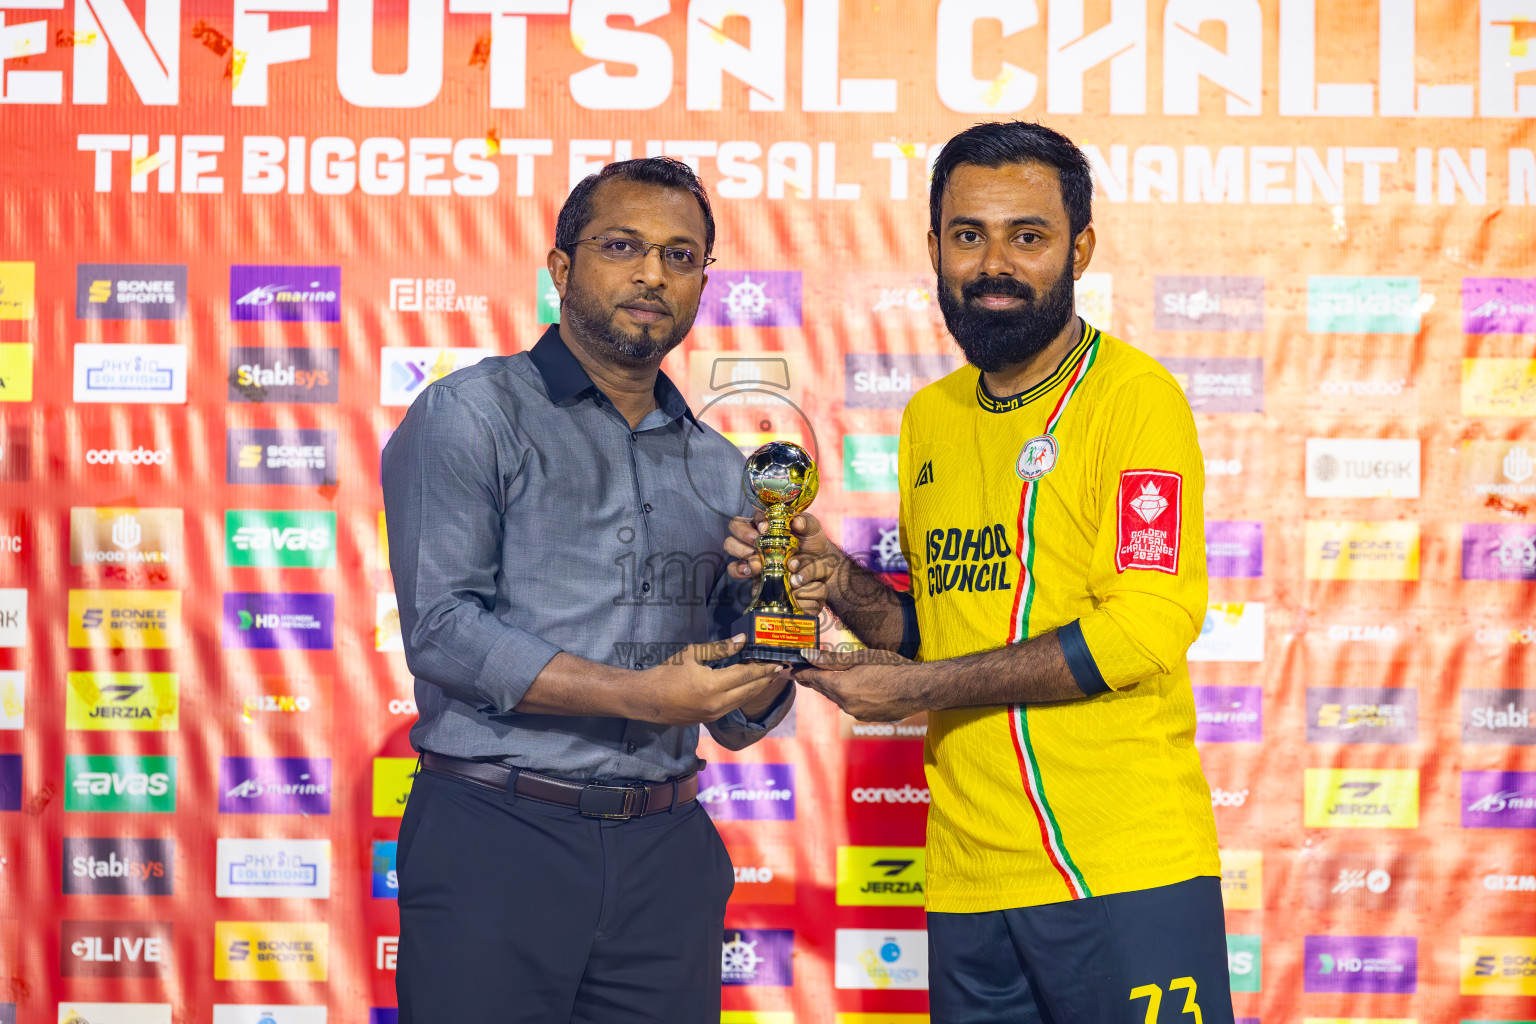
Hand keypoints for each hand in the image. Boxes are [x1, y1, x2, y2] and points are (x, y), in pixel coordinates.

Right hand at [627, 636, 784, 726]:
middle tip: (780, 668)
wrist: (647, 699)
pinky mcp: (709, 720)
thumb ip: (720, 648)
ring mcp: (714, 714)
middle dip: (766, 678)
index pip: (746, 674)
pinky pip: (732, 706)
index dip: (763, 667)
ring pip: (743, 700)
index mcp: (712, 685)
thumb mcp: (693, 654)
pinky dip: (744, 695)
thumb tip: (742, 641)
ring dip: (757, 688)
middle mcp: (717, 703)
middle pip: (750, 690)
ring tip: (769, 676)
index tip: (777, 660)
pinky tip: (748, 687)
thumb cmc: (667, 672)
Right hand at [724, 513, 835, 616]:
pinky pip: (734, 568)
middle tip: (756, 541)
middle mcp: (755, 534)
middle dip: (743, 533)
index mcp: (768, 521)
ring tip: (755, 559)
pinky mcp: (750, 570)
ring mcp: (750, 552)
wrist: (817, 567)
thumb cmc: (812, 543)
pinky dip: (738, 569)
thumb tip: (796, 522)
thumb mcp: (813, 530)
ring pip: (731, 545)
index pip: (754, 514)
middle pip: (735, 526)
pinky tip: (749, 571)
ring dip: (740, 550)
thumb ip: (807, 523)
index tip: (766, 528)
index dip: (757, 520)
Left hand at [792, 646, 926, 721]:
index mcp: (841, 687)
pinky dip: (848, 695)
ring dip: (832, 688)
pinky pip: (851, 705)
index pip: (812, 679)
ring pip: (838, 698)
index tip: (789, 669)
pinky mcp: (868, 718)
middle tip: (803, 671)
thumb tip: (807, 655)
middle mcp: (845, 704)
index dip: (800, 673)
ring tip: (828, 677)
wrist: (919, 689)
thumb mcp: (860, 657)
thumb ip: (831, 659)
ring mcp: (857, 713)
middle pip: (824, 690)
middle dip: (814, 680)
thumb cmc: (892, 668)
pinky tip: (855, 688)